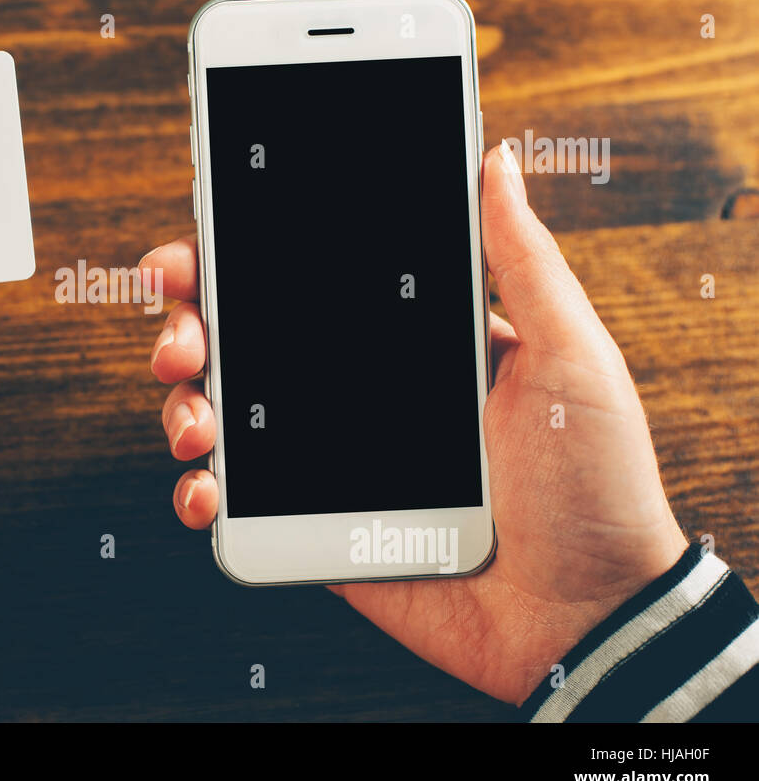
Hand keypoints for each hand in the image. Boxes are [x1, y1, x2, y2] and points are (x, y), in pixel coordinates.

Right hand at [141, 143, 687, 704]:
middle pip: (243, 339)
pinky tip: (207, 488)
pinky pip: (237, 503)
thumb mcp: (568, 355)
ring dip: (185, 404)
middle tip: (183, 337)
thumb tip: (495, 164)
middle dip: (188, 323)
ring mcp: (328, 462)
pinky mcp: (316, 527)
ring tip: (198, 421)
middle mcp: (355, 394)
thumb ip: (522, 262)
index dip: (241, 258)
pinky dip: (201, 491)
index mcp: (405, 343)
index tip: (200, 244)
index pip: (306, 282)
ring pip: (223, 413)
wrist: (589, 616)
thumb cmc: (596, 485)